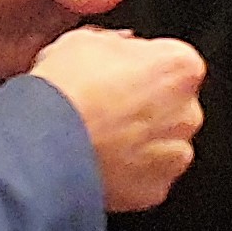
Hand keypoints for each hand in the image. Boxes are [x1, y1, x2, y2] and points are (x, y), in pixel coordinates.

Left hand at [0, 0, 125, 79]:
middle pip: (99, 13)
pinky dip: (74, 71)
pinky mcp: (39, 58)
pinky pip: (66, 67)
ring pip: (88, 42)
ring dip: (94, 50)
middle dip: (105, 24)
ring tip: (94, 52)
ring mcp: (50, 30)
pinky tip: (78, 68)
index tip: (96, 1)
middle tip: (104, 33)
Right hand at [30, 29, 203, 212]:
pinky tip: (98, 161)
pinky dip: (127, 174)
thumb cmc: (65, 92)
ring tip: (97, 138)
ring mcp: (174, 154)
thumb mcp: (85, 41)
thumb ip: (117, 45)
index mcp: (179, 66)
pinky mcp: (155, 190)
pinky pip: (145, 178)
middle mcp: (187, 112)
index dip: (139, 67)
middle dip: (144, 107)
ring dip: (137, 142)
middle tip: (104, 107)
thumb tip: (117, 50)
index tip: (118, 74)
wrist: (44, 144)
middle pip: (171, 106)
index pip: (170, 62)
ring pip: (161, 145)